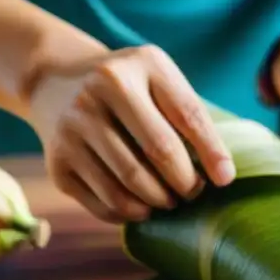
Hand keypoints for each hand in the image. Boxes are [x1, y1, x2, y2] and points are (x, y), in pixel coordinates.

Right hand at [28, 43, 234, 223]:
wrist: (54, 81)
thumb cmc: (125, 87)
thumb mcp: (156, 78)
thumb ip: (187, 114)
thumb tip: (220, 174)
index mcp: (138, 65)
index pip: (187, 115)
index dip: (212, 153)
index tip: (225, 179)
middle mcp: (100, 90)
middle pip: (160, 151)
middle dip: (186, 182)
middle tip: (192, 192)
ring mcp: (74, 126)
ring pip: (131, 183)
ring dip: (159, 201)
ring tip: (168, 200)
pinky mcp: (57, 162)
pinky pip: (104, 203)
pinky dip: (129, 213)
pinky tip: (139, 206)